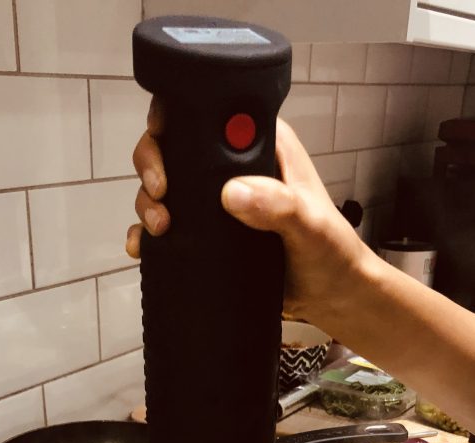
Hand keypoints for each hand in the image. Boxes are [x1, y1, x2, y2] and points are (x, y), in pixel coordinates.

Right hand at [126, 103, 379, 335]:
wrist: (328, 297)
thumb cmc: (331, 252)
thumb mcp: (310, 226)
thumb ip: (279, 206)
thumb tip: (232, 193)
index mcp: (261, 144)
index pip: (210, 113)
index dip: (176, 120)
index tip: (166, 147)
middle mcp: (234, 167)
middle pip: (174, 147)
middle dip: (153, 165)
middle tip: (161, 193)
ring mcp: (217, 200)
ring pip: (165, 187)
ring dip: (149, 203)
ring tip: (160, 227)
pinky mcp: (208, 233)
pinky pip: (168, 227)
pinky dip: (148, 235)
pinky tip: (143, 247)